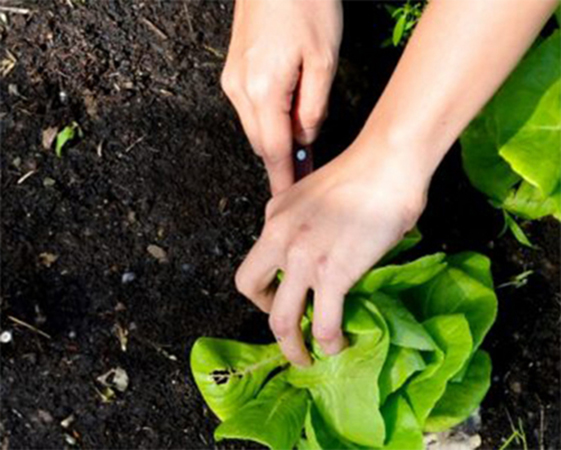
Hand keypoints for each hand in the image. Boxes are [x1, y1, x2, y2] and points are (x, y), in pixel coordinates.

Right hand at [221, 0, 342, 193]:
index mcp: (263, 89)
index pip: (273, 150)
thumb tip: (305, 138)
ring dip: (276, 141)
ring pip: (255, 128)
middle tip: (308, 176)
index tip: (288, 200)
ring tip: (303, 147)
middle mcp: (239, 89)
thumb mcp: (324, 60)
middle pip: (260, 143)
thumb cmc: (305, 4)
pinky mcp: (233, 71)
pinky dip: (268, 122)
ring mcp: (232, 80)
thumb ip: (313, 108)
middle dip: (282, 162)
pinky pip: (250, 110)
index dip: (283, 178)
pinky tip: (288, 119)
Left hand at [234, 133, 429, 365]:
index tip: (282, 298)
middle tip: (289, 329)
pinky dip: (329, 342)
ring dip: (292, 347)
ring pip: (282, 319)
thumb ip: (305, 224)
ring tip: (306, 359)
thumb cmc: (363, 173)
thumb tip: (318, 251)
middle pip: (250, 288)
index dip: (263, 289)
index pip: (254, 263)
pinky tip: (339, 345)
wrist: (387, 163)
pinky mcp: (333, 272)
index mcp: (274, 216)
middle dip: (266, 315)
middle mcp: (279, 236)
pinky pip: (324, 322)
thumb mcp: (314, 195)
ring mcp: (303, 256)